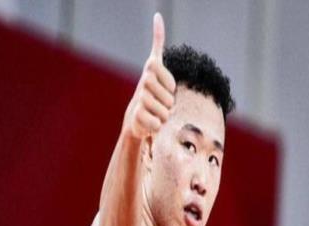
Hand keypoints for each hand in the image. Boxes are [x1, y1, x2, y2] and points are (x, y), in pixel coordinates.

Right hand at [122, 12, 175, 139]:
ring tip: (155, 113)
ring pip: (165, 112)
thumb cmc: (150, 91)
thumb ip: (157, 42)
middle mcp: (144, 82)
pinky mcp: (137, 115)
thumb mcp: (154, 65)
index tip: (166, 89)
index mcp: (151, 69)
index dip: (171, 89)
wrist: (135, 116)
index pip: (172, 84)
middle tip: (160, 103)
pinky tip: (150, 123)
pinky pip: (157, 123)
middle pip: (170, 99)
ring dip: (164, 116)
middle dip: (169, 104)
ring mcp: (140, 99)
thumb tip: (157, 16)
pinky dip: (157, 126)